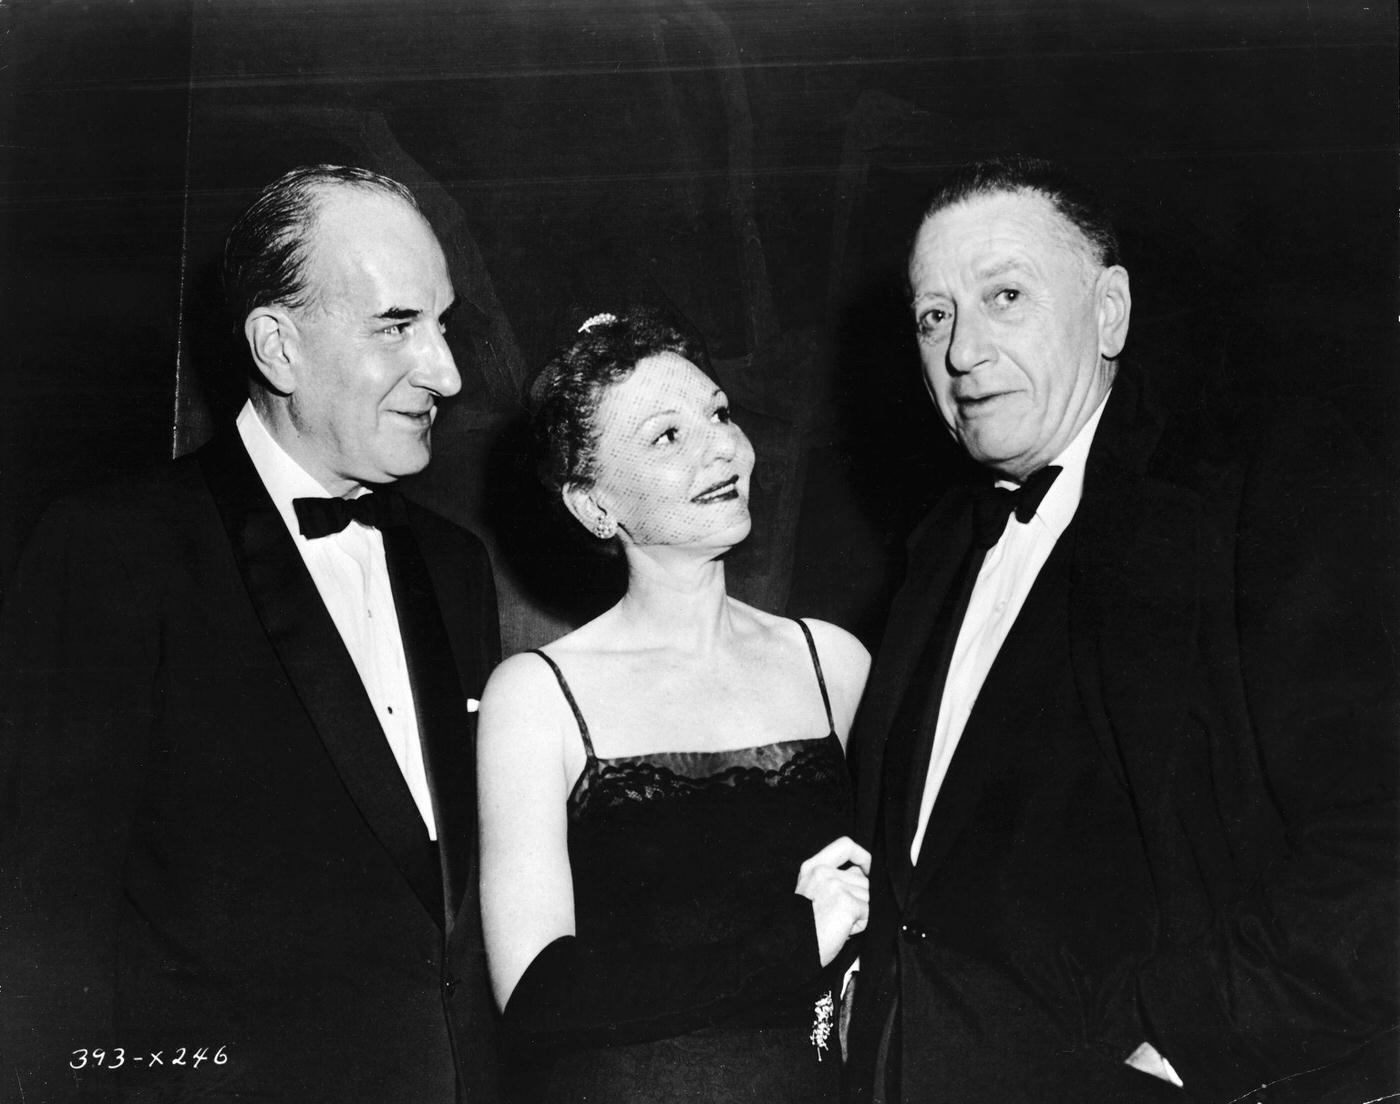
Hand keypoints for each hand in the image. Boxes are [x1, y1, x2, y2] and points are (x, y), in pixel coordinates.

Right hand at [795, 836, 870, 966]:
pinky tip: (842, 931)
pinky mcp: (847, 903)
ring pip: (868, 897)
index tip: (868, 869)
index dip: (863, 856)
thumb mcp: (811, 892)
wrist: (789, 948)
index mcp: (812, 867)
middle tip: (838, 917)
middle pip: (863, 879)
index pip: (845, 845)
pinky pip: (869, 913)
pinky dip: (860, 926)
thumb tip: (863, 875)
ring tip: (838, 925)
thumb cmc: (801, 928)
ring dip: (859, 915)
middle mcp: (823, 872)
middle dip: (858, 900)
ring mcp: (835, 885)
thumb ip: (834, 878)